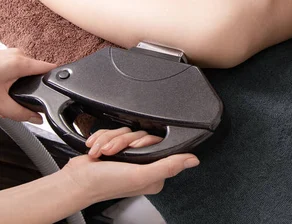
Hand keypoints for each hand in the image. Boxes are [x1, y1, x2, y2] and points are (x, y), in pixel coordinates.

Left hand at [0, 48, 55, 122]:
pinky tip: (0, 86)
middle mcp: (18, 54)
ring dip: (19, 81)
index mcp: (21, 63)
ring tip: (4, 93)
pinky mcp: (1, 55)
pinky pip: (14, 66)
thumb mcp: (0, 105)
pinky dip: (11, 76)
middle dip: (31, 86)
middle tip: (17, 98)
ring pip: (25, 68)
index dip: (54, 82)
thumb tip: (37, 118)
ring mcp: (8, 52)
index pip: (51, 69)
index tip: (54, 92)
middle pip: (37, 71)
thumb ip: (22, 113)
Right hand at [62, 128, 199, 202]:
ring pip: (126, 132)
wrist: (75, 181)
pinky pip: (114, 132)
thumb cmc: (103, 182)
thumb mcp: (139, 175)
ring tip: (103, 153)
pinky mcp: (115, 149)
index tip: (134, 148)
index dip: (144, 142)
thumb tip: (193, 160)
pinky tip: (97, 151)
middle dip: (123, 140)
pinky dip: (103, 139)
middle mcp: (143, 165)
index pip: (160, 144)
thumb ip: (168, 166)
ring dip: (110, 140)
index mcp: (154, 173)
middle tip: (114, 152)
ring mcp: (128, 157)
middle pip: (141, 135)